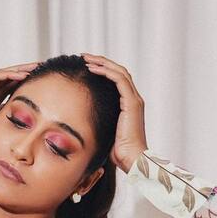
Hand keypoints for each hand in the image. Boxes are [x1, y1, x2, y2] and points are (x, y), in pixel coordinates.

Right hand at [0, 62, 39, 159]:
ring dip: (18, 70)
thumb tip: (18, 145)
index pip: (8, 91)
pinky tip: (21, 74)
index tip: (38, 84)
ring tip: (34, 67)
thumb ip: (2, 136)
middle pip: (7, 80)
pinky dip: (7, 75)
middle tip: (41, 69)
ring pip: (2, 75)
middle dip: (24, 73)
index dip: (22, 86)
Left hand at [81, 53, 147, 172]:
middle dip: (101, 62)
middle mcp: (133, 99)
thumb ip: (99, 122)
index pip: (116, 80)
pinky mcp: (132, 103)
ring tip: (86, 59)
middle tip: (84, 57)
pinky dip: (106, 72)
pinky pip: (119, 80)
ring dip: (102, 63)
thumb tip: (82, 121)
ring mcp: (134, 100)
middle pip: (118, 72)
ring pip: (119, 72)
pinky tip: (93, 69)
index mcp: (128, 105)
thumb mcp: (105, 132)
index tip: (86, 67)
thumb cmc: (119, 153)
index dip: (102, 71)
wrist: (132, 160)